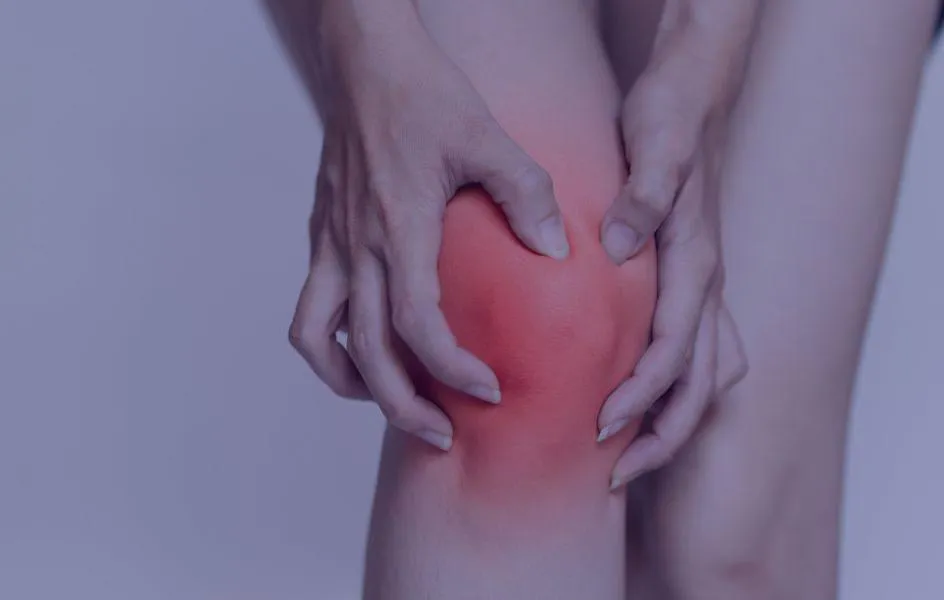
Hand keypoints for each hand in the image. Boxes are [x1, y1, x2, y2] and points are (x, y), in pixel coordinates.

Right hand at [288, 1, 568, 450]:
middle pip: (367, 356)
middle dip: (406, 407)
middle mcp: (356, 247)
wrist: (365, 60)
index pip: (419, 328)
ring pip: (318, 339)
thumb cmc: (425, 94)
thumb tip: (556, 251)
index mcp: (401, 230)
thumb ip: (525, 197)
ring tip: (391, 402)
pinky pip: (312, 308)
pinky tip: (367, 345)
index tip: (489, 391)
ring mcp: (331, 244)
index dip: (452, 372)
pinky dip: (333, 343)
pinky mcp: (321, 235)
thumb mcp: (489, 139)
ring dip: (352, 383)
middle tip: (445, 434)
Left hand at [595, 1, 757, 487]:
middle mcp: (706, 285)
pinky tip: (636, 407)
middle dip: (658, 436)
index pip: (674, 349)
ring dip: (669, 425)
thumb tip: (620, 248)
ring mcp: (703, 289)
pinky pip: (694, 355)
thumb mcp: (655, 148)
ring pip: (702, 377)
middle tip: (611, 477)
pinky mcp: (689, 286)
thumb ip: (643, 197)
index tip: (601, 426)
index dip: (641, 394)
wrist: (687, 99)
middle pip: (698, 383)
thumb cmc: (667, 124)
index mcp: (696, 263)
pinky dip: (673, 391)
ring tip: (624, 463)